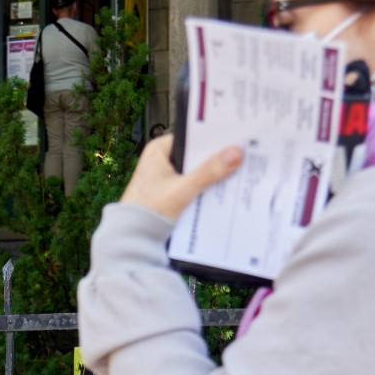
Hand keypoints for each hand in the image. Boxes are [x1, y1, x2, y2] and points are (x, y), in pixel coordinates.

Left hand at [119, 134, 243, 220]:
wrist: (132, 238)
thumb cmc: (146, 213)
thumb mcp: (181, 190)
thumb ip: (208, 172)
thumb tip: (233, 155)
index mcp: (159, 150)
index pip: (192, 136)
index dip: (213, 138)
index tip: (236, 137)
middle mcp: (161, 159)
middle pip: (196, 154)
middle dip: (216, 158)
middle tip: (243, 155)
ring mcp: (166, 176)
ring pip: (196, 170)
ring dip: (212, 174)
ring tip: (238, 172)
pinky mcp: (170, 191)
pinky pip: (192, 184)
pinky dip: (205, 187)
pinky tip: (222, 190)